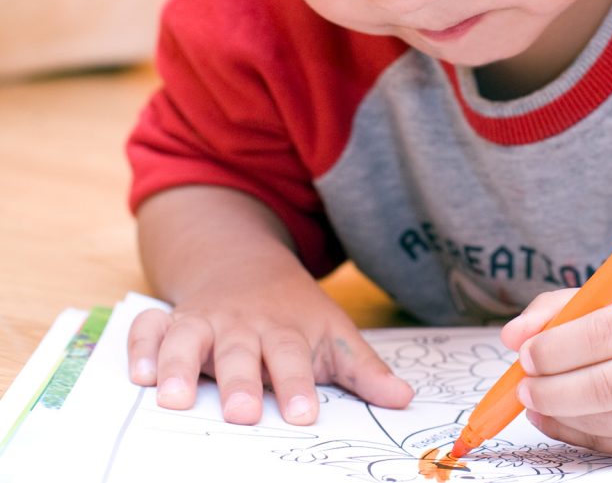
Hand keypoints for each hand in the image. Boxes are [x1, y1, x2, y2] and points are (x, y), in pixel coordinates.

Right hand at [126, 269, 412, 425]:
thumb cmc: (296, 314)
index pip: (294, 358)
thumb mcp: (335, 334)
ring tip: (175, 399)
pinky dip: (140, 348)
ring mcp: (205, 322)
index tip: (303, 415)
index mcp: (286, 330)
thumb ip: (365, 371)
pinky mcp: (172, 321)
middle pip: (242, 352)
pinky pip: (149, 329)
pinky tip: (137, 376)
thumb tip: (405, 399)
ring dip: (180, 366)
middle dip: (241, 382)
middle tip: (242, 413)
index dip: (297, 386)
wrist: (247, 266)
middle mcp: (244, 326)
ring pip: (190, 338)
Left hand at [500, 281, 611, 458]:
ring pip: (608, 421)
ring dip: (559, 414)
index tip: (525, 353)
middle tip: (523, 385)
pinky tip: (553, 417)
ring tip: (534, 398)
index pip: (604, 331)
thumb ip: (563, 306)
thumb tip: (512, 335)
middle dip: (552, 390)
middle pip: (606, 386)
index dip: (557, 346)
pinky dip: (574, 432)